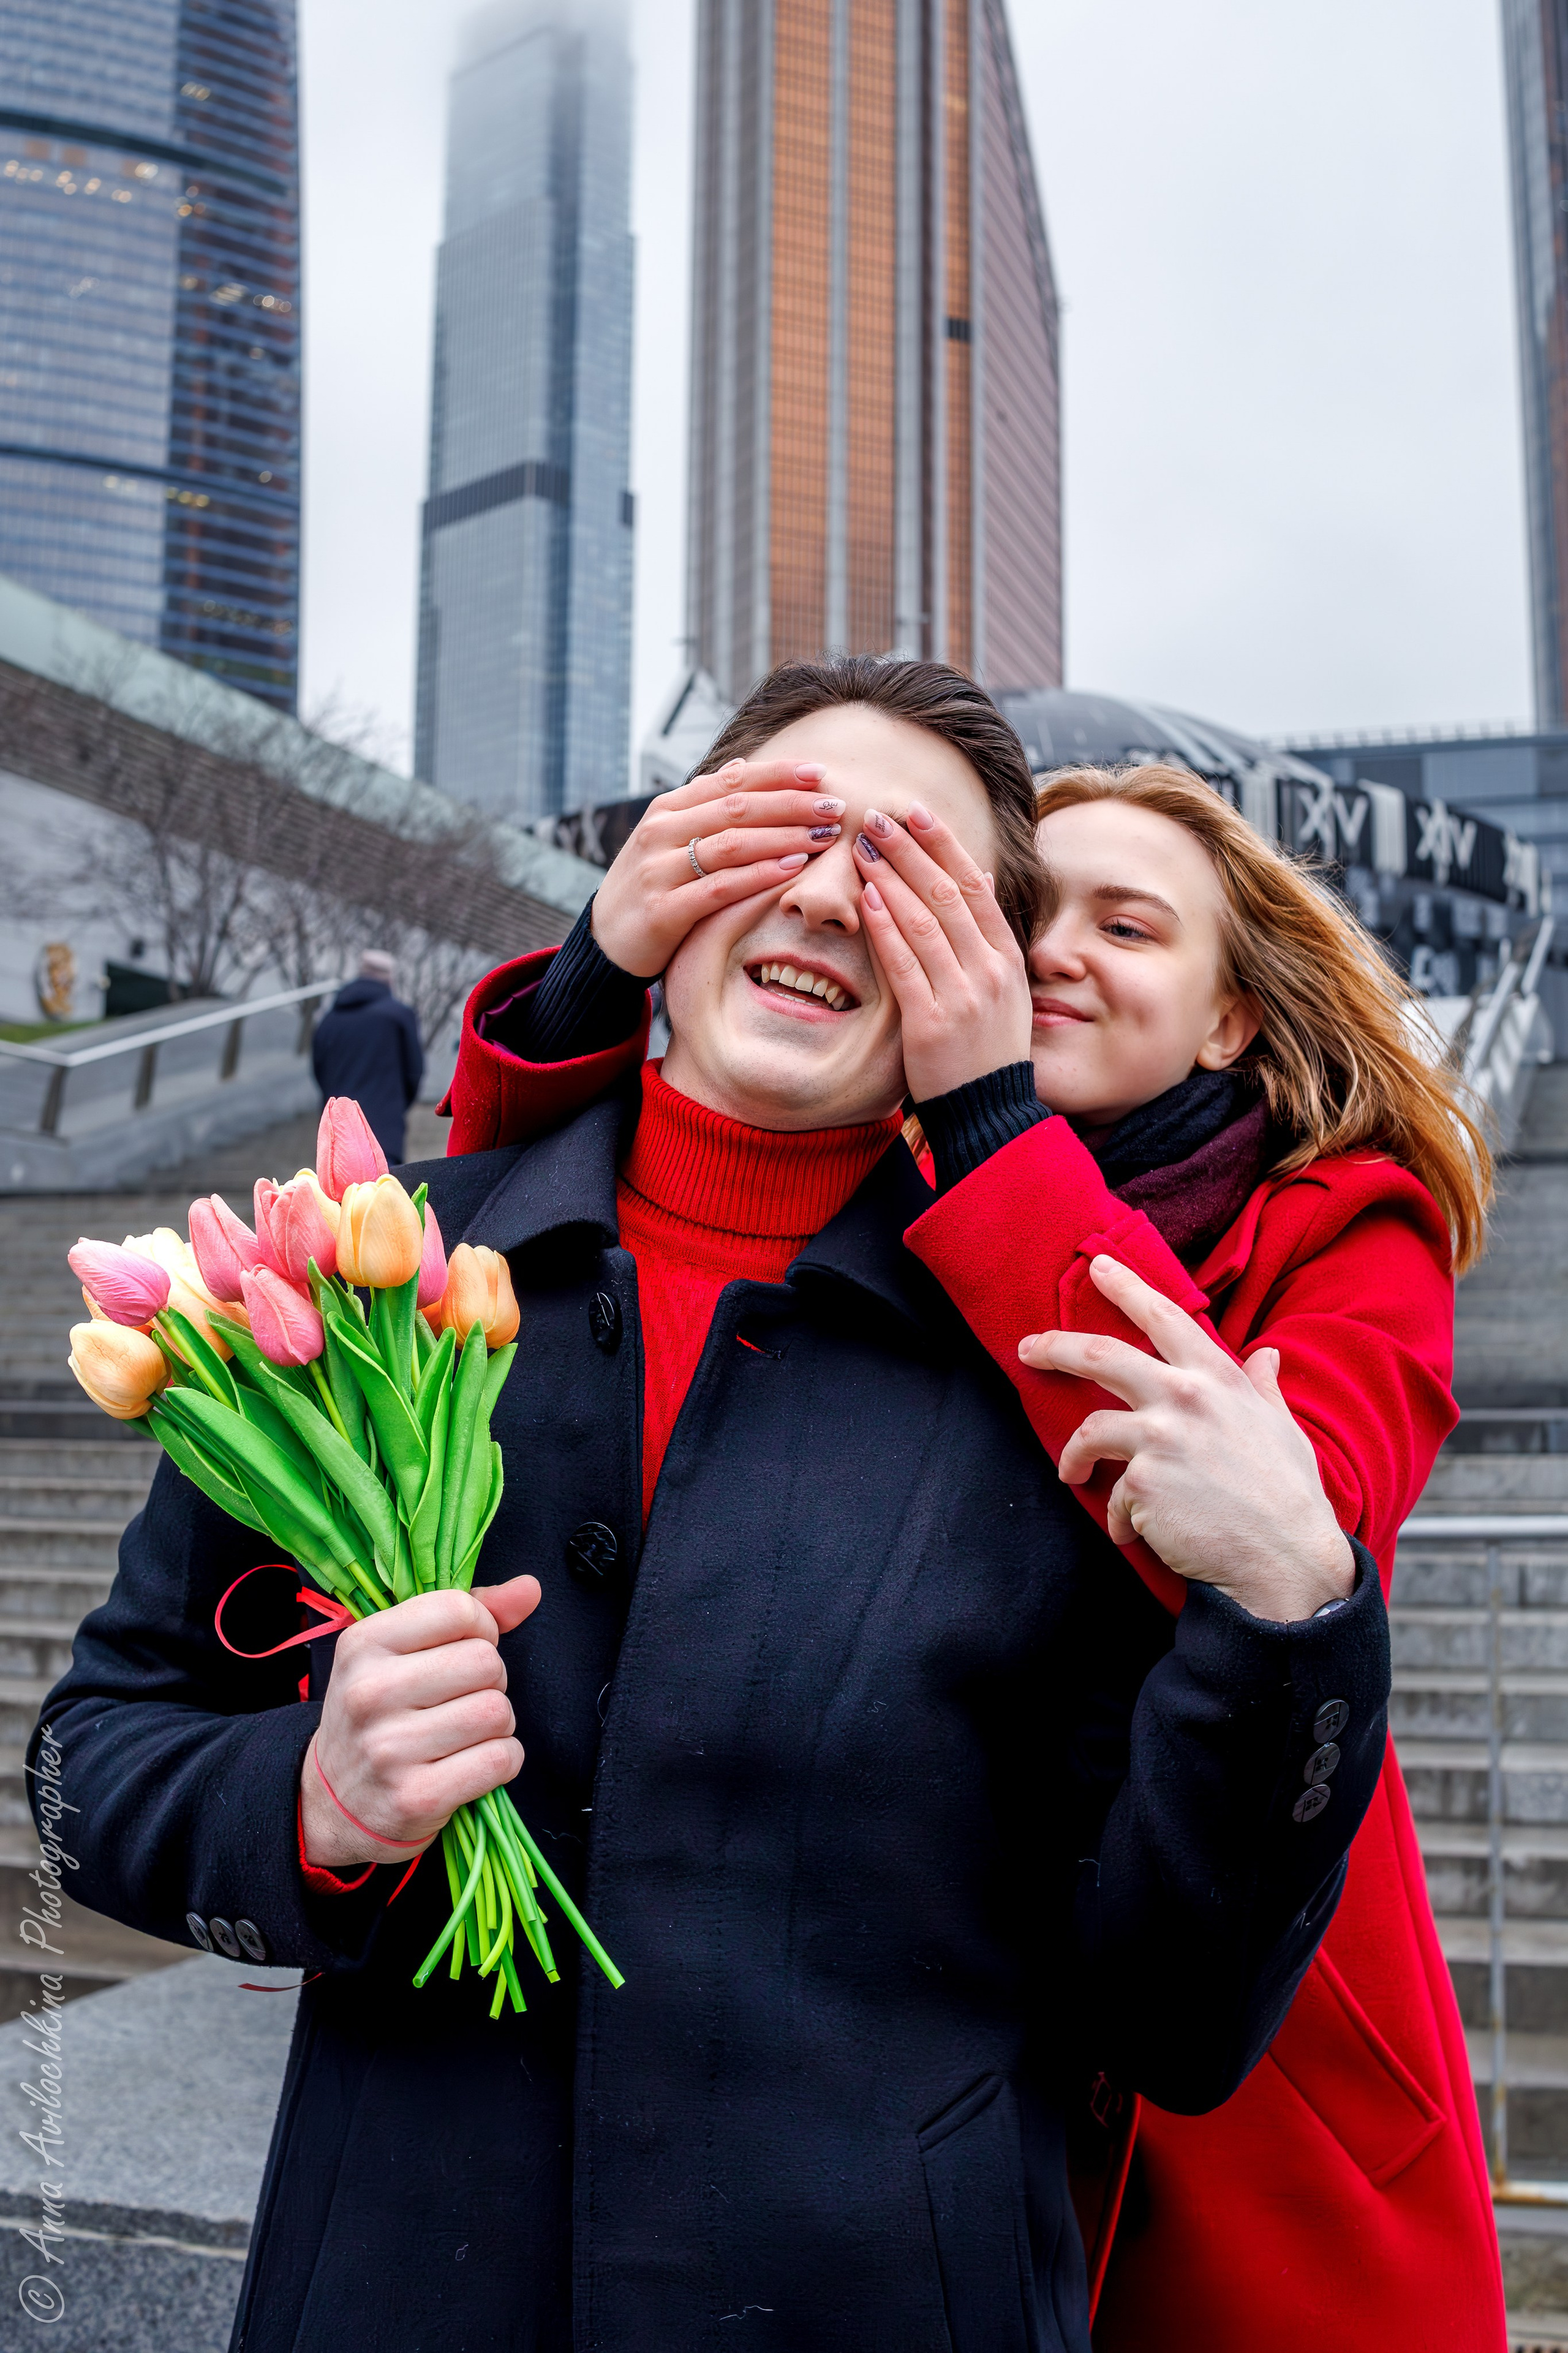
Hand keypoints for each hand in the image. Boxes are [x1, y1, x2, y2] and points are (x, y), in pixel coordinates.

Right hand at [300, 1575, 540, 1868]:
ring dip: (498, 1724)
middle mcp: (369, 1692)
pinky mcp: (416, 1796)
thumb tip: (530, 1588)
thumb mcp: (400, 1653)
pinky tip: (473, 1763)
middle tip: (464, 1699)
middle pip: (485, 1662)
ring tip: (466, 1733)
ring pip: (496, 1712)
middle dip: (491, 1680)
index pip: (456, 1609)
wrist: (334, 1802)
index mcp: (363, 1644)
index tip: (465, 1649)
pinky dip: (504, 1760)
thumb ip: (466, 1615)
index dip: (480, 1628)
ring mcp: (390, 1748)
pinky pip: (500, 1759)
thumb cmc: (381, 1715)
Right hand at [590, 758, 847, 977]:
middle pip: (736, 808)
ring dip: (784, 837)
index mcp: (667, 809)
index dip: (777, 774)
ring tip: (824, 836)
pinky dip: (759, 876)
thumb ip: (703, 804)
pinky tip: (792, 869)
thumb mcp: (668, 839)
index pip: (730, 780)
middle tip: (835, 806)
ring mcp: (659, 870)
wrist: (605, 943)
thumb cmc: (650, 887)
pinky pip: (720, 888)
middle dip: (792, 804)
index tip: (820, 773)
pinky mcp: (663, 910)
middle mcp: (660, 832)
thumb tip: (743, 764)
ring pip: (732, 844)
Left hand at [851, 802, 1033, 1099]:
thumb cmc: (985, 1047)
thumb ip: (988, 933)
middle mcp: (989, 970)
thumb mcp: (1003, 986)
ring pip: (925, 921)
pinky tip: (866, 898)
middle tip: (876, 817)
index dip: (943, 843)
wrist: (987, 1111)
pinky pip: (905, 964)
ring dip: (891, 877)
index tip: (915, 811)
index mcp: (1005, 956)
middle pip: (947, 893)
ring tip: (862, 847)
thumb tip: (980, 875)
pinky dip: (885, 927)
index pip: (974, 884)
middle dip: (910, 849)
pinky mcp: (932, 1023)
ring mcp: (963, 996)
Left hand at [1019, 1257, 1354, 1622]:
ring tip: (1071, 1473)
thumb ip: (1263, 1388)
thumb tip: (1268, 1354)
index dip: (1127, 1286)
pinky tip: (1132, 1532)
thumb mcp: (1283, 1427)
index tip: (1097, 1266)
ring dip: (1073, 1455)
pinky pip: (1112, 1494)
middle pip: (1101, 1355)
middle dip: (1055, 1348)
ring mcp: (1160, 1438)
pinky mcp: (1141, 1483)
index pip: (1164, 1316)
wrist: (1286, 1560)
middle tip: (1027, 1350)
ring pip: (1090, 1431)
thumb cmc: (1289, 1496)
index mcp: (1219, 1377)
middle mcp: (1184, 1397)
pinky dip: (1118, 1516)